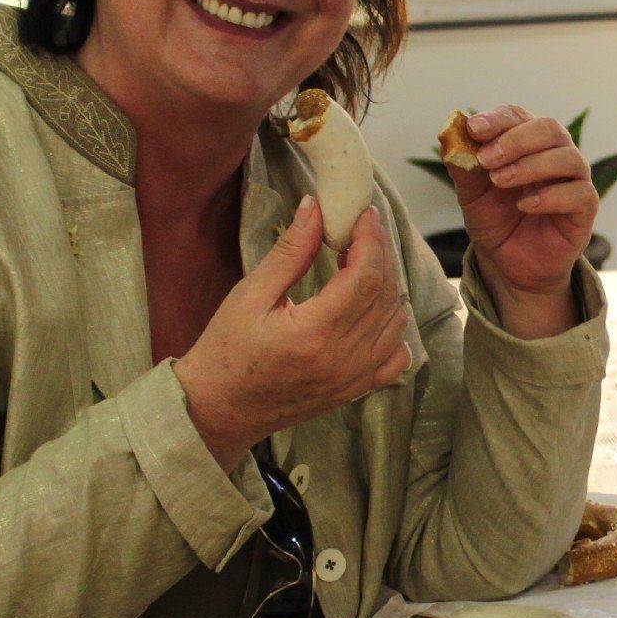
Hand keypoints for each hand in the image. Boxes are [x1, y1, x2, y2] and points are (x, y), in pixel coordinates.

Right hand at [175, 197, 412, 469]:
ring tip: (359, 264)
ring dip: (386, 286)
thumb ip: (290, 251)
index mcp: (315, 333)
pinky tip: (371, 309)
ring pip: (396, 321)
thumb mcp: (250, 294)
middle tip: (359, 232)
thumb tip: (316, 207)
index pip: (365, 276)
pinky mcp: (357, 389)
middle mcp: (343, 359)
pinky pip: (397, 356)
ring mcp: (355, 378)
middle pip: (385, 294)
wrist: (219, 410)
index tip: (363, 215)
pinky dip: (393, 327)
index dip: (371, 239)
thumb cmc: (227, 351)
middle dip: (379, 255)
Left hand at [452, 105, 596, 307]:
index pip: (518, 116)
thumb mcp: (471, 195)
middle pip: (549, 129)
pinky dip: (551, 196)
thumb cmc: (496, 221)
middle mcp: (555, 154)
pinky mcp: (584, 209)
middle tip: (487, 159)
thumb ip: (463, 168)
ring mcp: (574, 180)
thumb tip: (450, 140)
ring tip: (500, 181)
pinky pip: (580, 193)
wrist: (509, 263)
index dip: (498, 119)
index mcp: (527, 142)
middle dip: (516, 140)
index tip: (474, 128)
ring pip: (568, 158)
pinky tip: (524, 205)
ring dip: (531, 165)